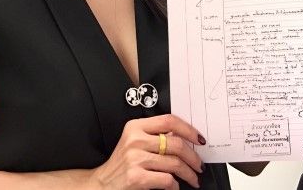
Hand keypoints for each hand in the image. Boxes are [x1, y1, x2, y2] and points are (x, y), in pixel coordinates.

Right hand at [88, 114, 204, 189]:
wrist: (102, 184)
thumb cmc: (123, 164)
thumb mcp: (135, 143)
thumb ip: (155, 137)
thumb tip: (186, 138)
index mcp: (135, 127)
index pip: (168, 120)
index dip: (188, 129)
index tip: (199, 139)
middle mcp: (135, 140)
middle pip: (176, 143)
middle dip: (193, 157)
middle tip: (199, 165)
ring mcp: (135, 158)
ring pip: (175, 163)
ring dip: (189, 174)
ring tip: (193, 179)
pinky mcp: (136, 177)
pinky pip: (167, 180)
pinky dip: (175, 185)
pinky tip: (174, 186)